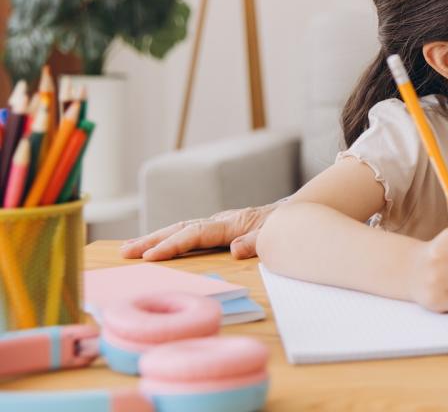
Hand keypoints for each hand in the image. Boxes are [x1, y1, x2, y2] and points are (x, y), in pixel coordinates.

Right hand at [120, 203, 278, 260]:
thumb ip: (258, 243)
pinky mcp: (219, 227)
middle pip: (181, 228)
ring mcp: (218, 223)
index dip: (173, 245)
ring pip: (181, 228)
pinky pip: (189, 232)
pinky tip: (155, 246)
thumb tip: (235, 250)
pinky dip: (170, 237)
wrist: (298, 214)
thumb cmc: (288, 227)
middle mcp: (221, 220)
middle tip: (126, 252)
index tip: (151, 256)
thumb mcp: (278, 236)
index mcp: (233, 223)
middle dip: (152, 240)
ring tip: (129, 249)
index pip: (196, 234)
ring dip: (156, 238)